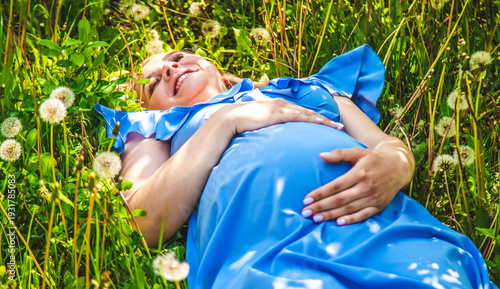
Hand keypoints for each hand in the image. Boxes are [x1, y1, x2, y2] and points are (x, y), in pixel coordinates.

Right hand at [215, 98, 343, 134]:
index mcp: (278, 106)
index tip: (328, 123)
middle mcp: (282, 104)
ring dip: (323, 120)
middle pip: (309, 112)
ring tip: (336, 126)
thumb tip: (272, 139)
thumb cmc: (242, 123)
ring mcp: (281, 108)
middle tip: (339, 125)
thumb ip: (267, 128)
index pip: (301, 112)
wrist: (230, 118)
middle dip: (325, 118)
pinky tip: (321, 122)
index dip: (315, 117)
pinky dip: (312, 119)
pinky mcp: (278, 113)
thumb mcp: (258, 124)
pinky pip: (299, 117)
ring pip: (307, 113)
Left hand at [301, 147, 409, 224]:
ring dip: (331, 215)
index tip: (306, 199)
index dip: (320, 193)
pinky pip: (363, 215)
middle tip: (306, 212)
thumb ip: (340, 153)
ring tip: (316, 219)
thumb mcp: (358, 152)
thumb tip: (321, 155)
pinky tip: (338, 223)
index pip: (335, 186)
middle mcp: (366, 187)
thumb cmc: (374, 159)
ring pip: (348, 209)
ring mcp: (373, 198)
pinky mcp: (379, 206)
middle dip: (321, 207)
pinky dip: (351, 220)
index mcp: (359, 173)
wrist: (399, 167)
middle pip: (339, 199)